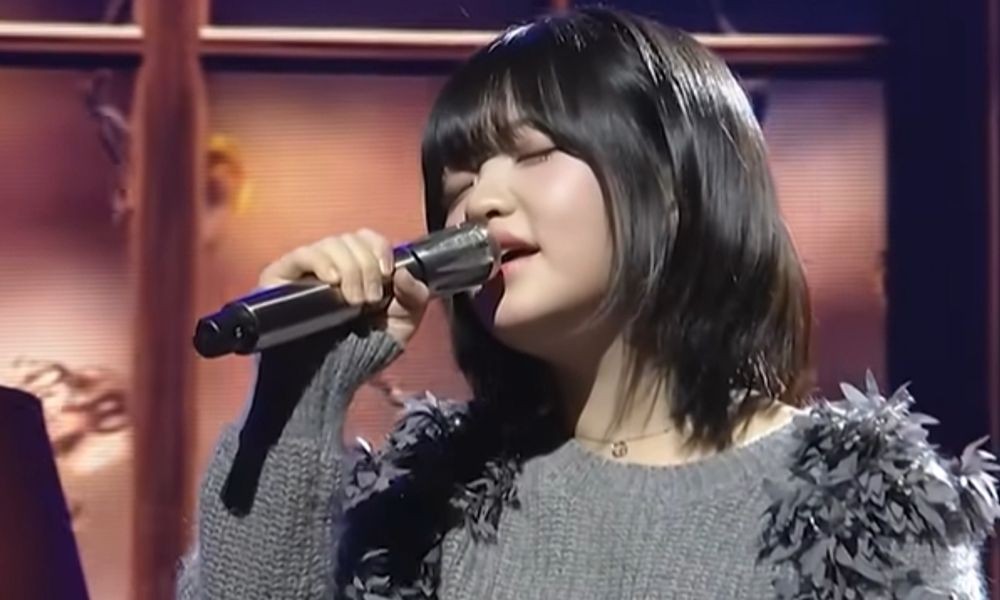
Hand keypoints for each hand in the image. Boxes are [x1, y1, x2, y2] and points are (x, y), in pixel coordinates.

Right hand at [258, 228, 430, 346]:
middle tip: (369, 300)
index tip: (388, 274)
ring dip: (350, 268)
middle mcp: (331, 265)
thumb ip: (414, 298)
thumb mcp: (400, 328)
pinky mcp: (280, 279)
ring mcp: (305, 271)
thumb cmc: (360, 355)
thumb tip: (403, 271)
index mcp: (358, 270)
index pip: (366, 237)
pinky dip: (321, 261)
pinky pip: (301, 255)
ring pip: (330, 244)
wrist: (327, 384)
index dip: (379, 248)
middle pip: (350, 239)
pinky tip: (331, 280)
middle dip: (367, 266)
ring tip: (353, 302)